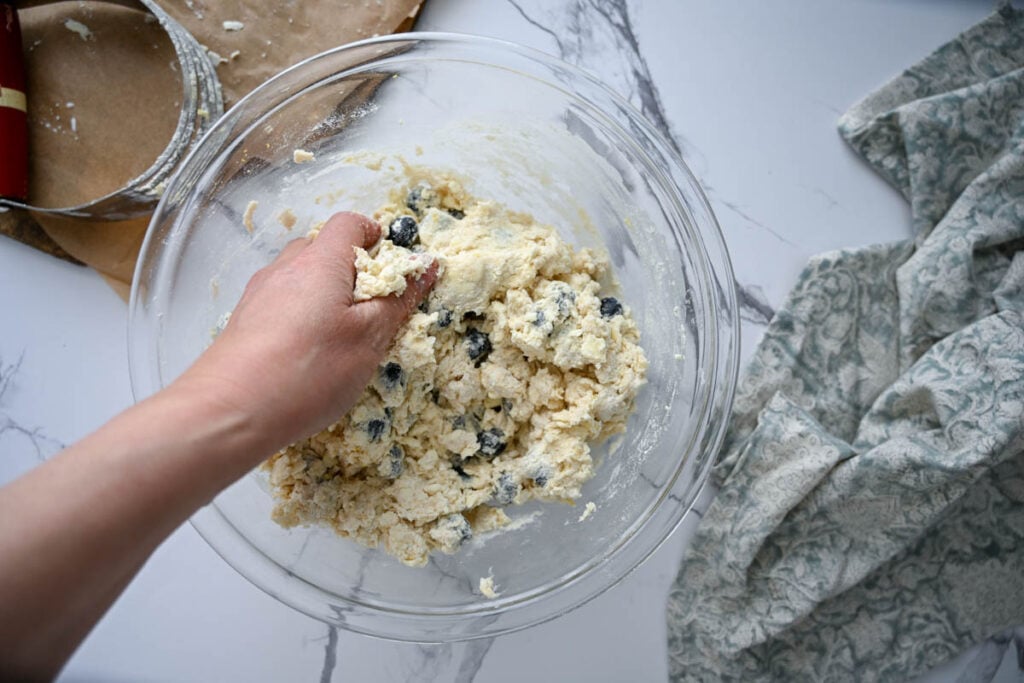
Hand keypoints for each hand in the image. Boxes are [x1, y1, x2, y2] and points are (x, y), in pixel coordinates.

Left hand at [174, 211, 436, 456]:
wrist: (230, 411)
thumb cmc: (310, 370)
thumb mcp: (369, 338)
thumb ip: (398, 300)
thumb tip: (425, 266)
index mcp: (320, 261)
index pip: (350, 223)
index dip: (376, 236)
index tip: (393, 267)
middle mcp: (285, 268)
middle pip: (322, 249)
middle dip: (352, 270)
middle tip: (372, 309)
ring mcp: (259, 294)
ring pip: (300, 279)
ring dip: (325, 296)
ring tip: (340, 339)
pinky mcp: (243, 322)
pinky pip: (281, 305)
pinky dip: (301, 318)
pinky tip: (307, 356)